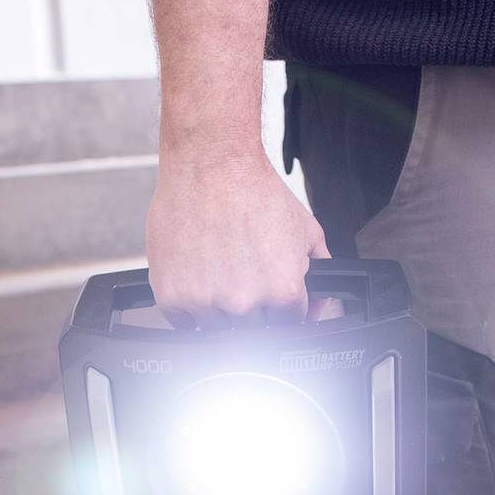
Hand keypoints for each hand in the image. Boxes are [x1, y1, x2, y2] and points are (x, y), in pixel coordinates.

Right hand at [145, 144, 328, 329]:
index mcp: (282, 291)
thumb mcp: (306, 229)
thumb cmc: (253, 190)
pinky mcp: (172, 296)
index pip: (289, 325)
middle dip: (251, 309)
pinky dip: (189, 309)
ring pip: (217, 330)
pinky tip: (197, 277)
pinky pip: (182, 323)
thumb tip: (322, 299)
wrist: (210, 163)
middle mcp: (244, 302)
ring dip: (219, 310)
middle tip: (241, 274)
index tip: (271, 296)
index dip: (281, 310)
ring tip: (218, 270)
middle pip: (252, 331)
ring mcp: (205, 302)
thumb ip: (318, 270)